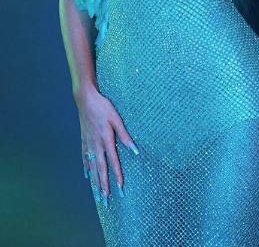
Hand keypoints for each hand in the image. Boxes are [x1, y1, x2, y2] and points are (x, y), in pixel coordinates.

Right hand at [77, 87, 138, 203]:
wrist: (85, 99)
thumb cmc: (103, 107)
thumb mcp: (116, 118)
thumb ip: (124, 135)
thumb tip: (134, 149)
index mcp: (106, 139)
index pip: (113, 162)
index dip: (116, 176)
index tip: (120, 188)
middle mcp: (96, 145)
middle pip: (100, 169)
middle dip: (103, 185)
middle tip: (106, 200)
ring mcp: (88, 143)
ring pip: (92, 166)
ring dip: (95, 181)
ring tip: (97, 194)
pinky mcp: (84, 140)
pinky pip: (85, 158)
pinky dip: (87, 168)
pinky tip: (88, 176)